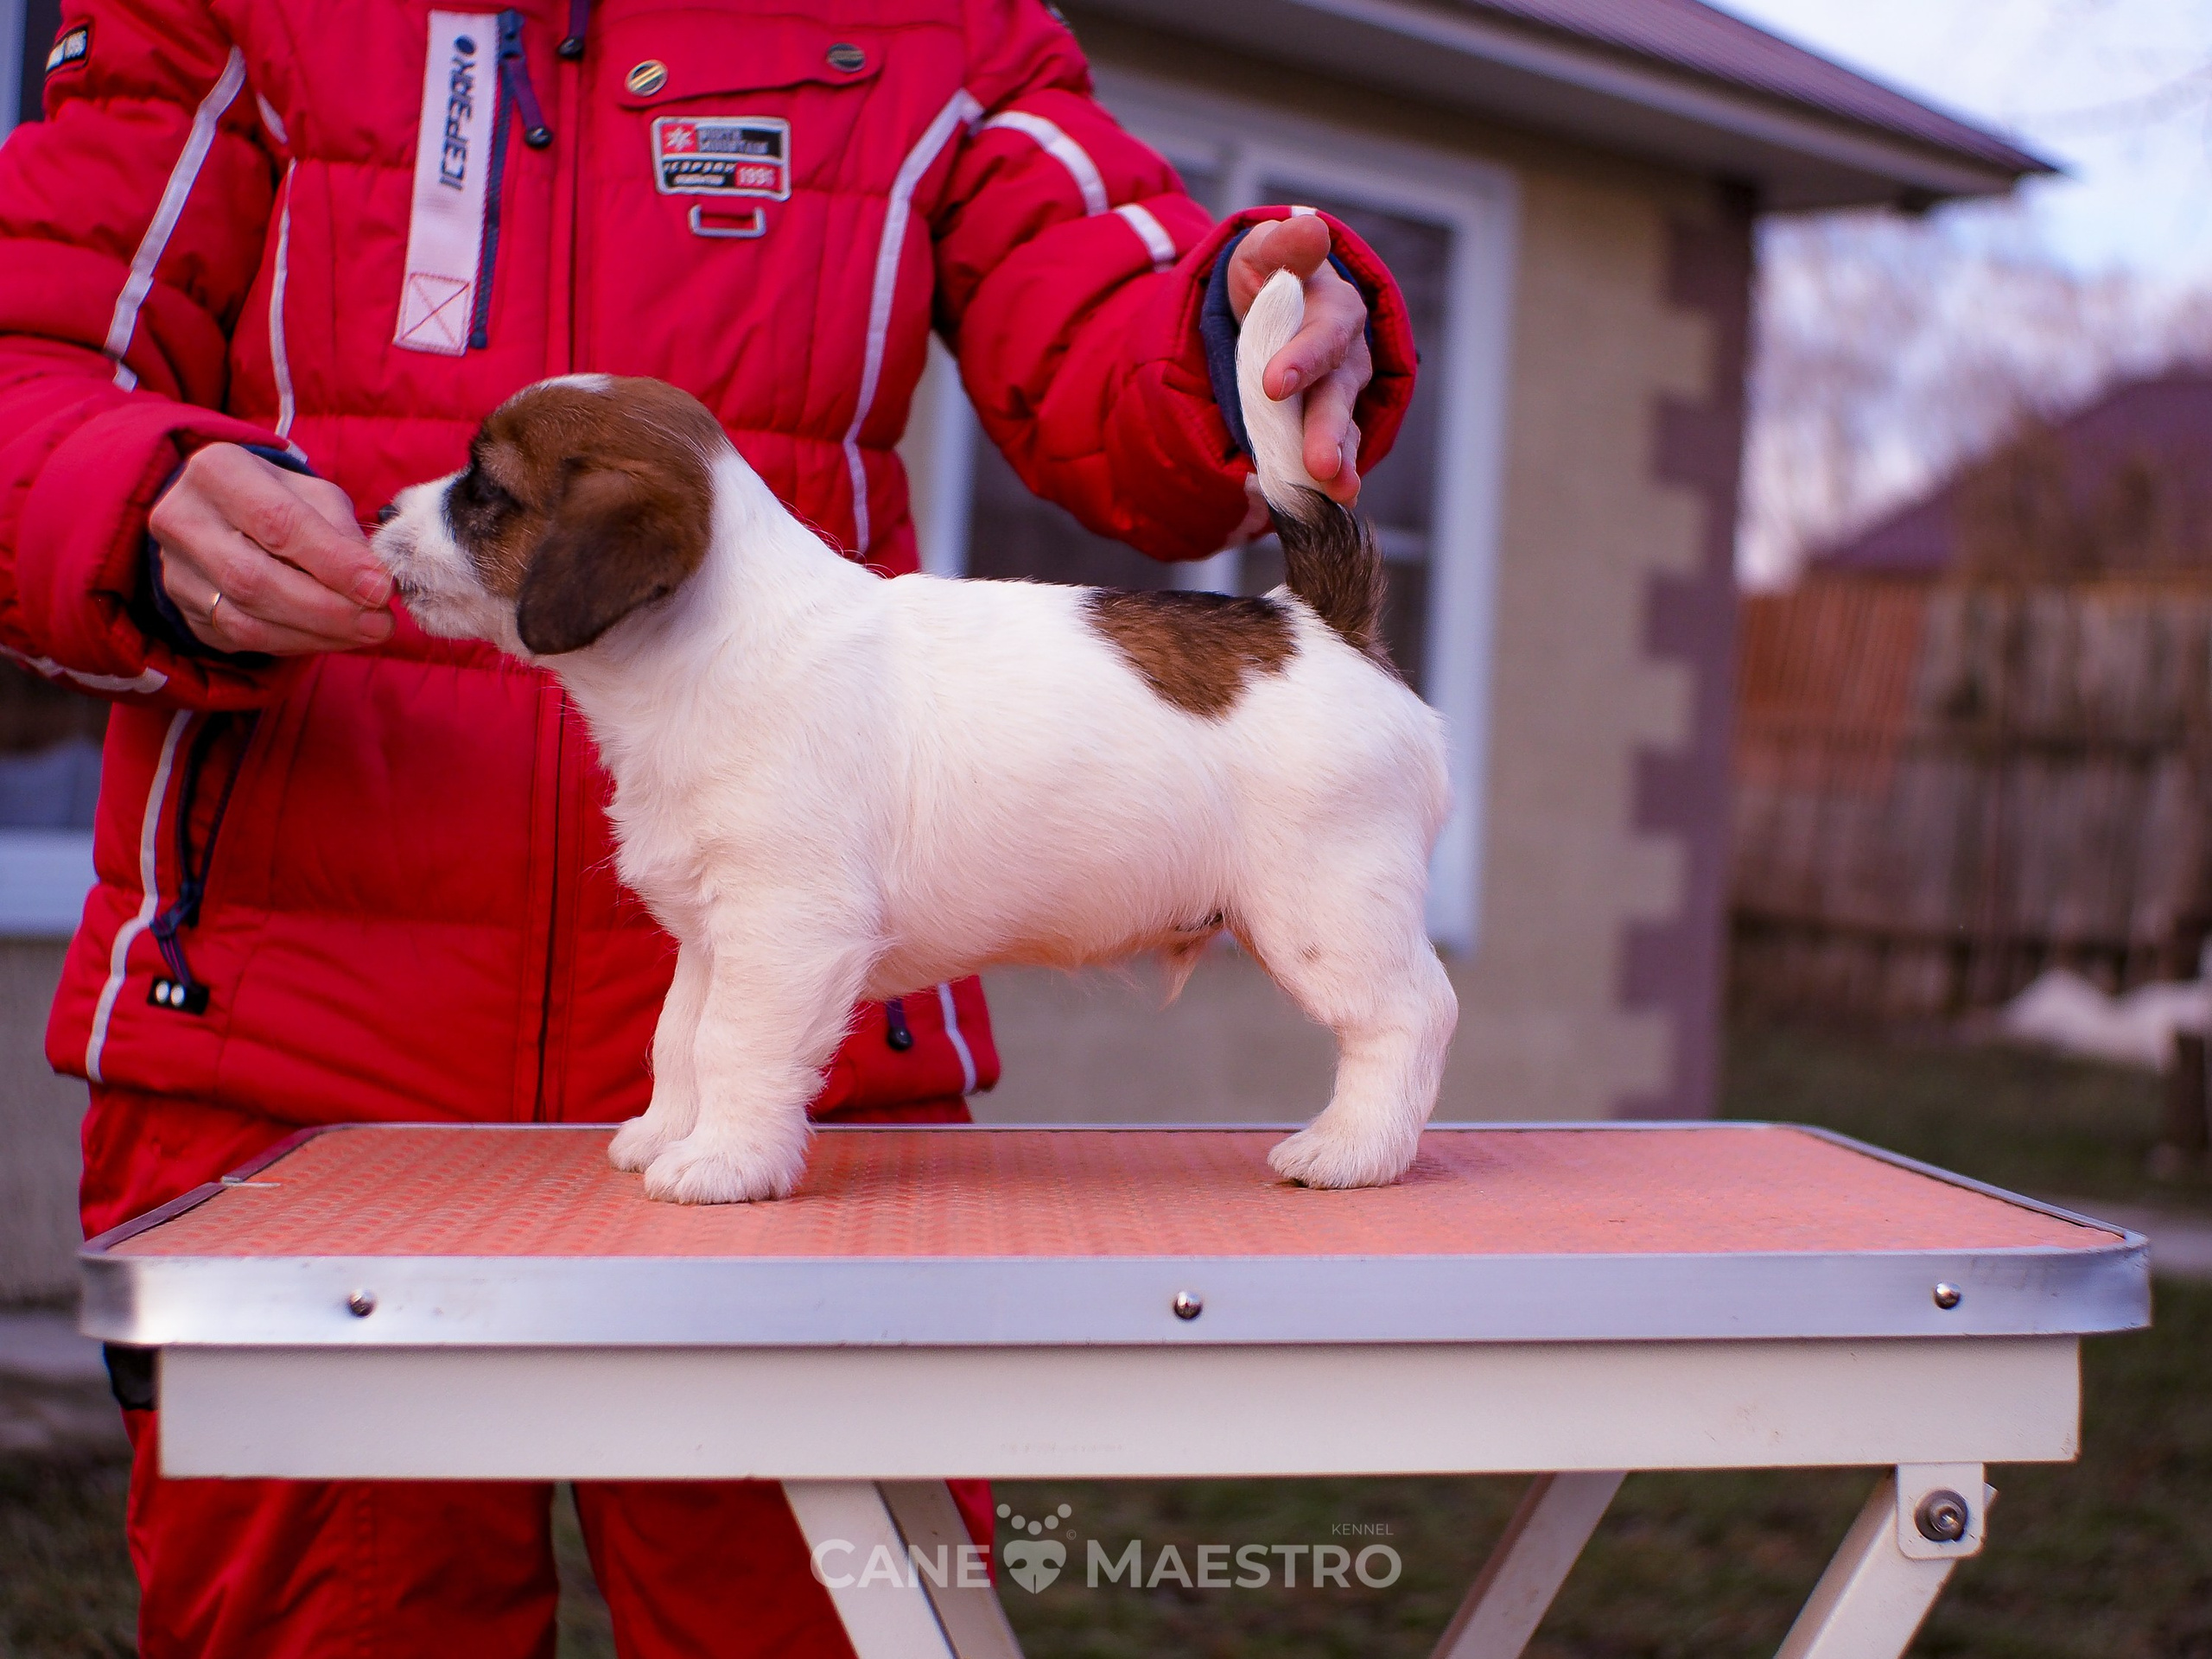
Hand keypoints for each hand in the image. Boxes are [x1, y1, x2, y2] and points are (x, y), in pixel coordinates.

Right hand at [148, 444, 393, 654]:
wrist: (217, 514)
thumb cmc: (278, 498)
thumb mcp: (313, 495)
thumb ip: (341, 532)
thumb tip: (374, 581)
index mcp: (218, 471)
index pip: (278, 523)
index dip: (334, 562)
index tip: (381, 587)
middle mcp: (183, 519)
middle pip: (254, 578)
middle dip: (328, 608)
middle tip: (381, 622)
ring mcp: (177, 570)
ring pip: (246, 619)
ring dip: (318, 633)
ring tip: (368, 631)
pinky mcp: (187, 611)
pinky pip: (243, 639)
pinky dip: (298, 643)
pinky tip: (335, 637)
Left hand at [1225, 214, 1372, 506]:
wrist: (1257, 315)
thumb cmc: (1266, 281)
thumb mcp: (1263, 253)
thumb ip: (1283, 246)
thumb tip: (1310, 226)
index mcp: (1335, 313)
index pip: (1324, 337)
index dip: (1302, 360)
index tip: (1272, 385)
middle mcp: (1346, 360)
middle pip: (1338, 397)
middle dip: (1328, 432)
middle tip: (1319, 465)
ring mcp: (1338, 400)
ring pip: (1343, 434)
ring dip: (1339, 466)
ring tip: (1335, 494)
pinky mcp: (1325, 432)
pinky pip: (1329, 458)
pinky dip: (1325, 483)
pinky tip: (1322, 506)